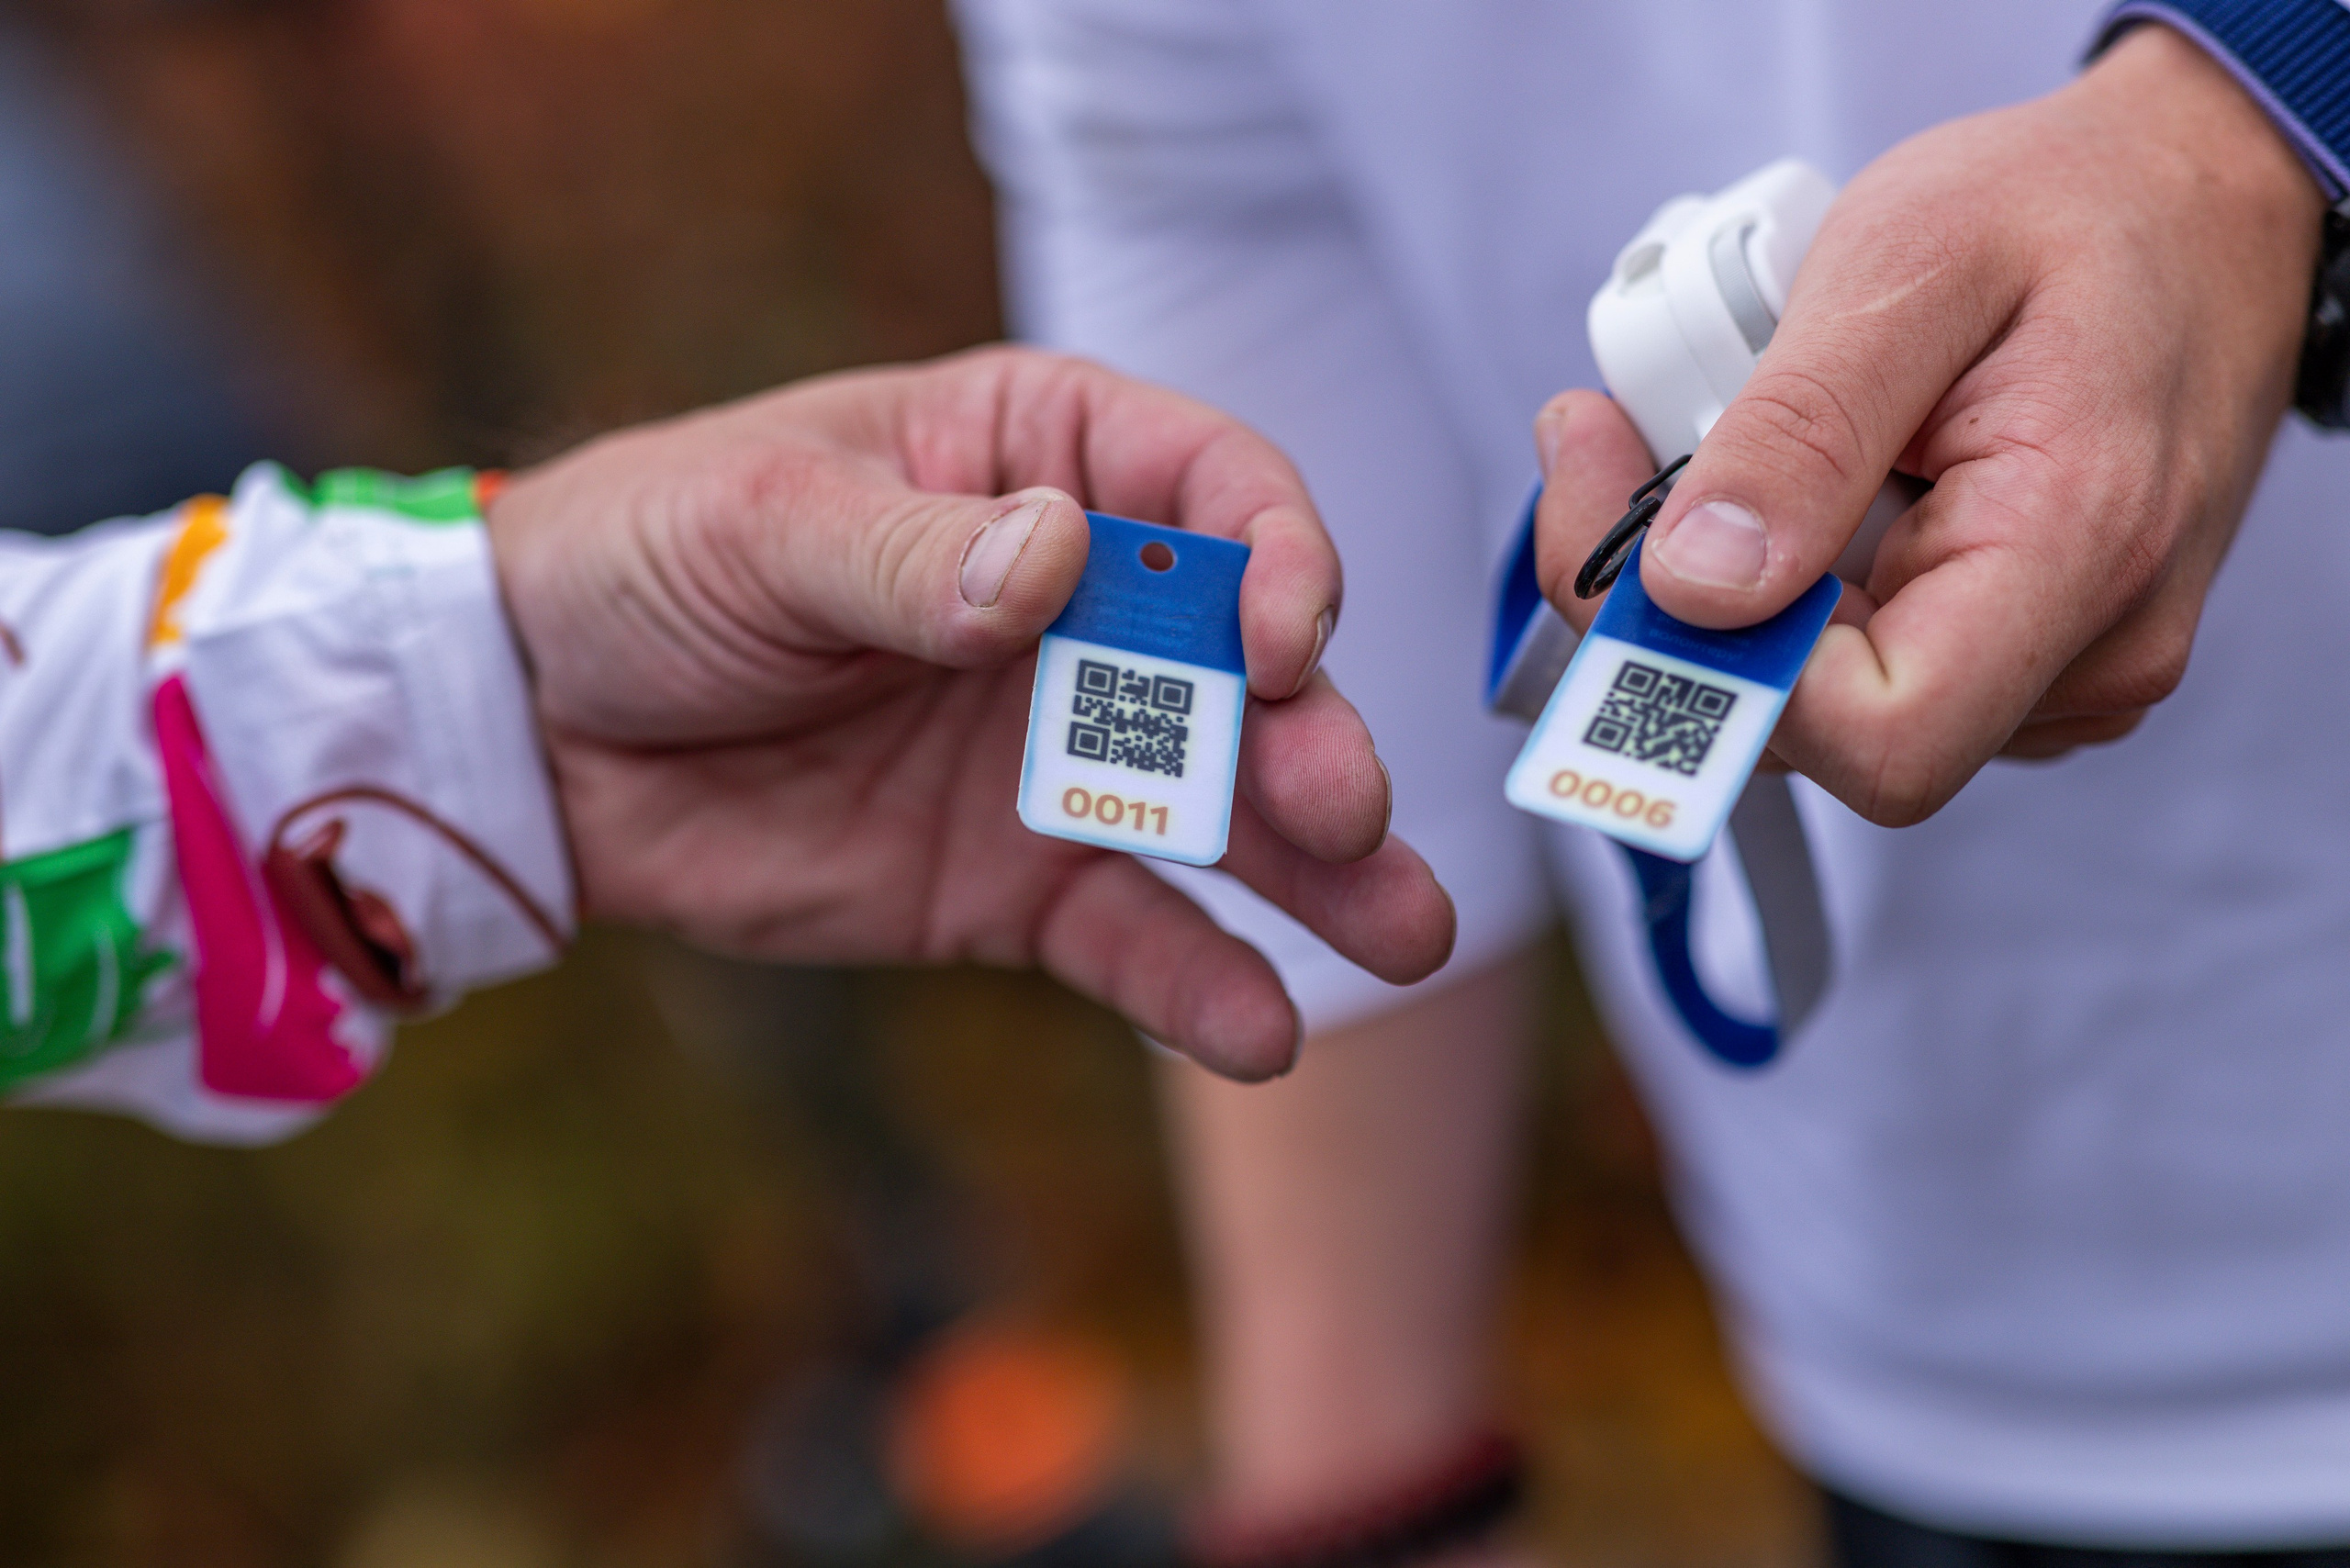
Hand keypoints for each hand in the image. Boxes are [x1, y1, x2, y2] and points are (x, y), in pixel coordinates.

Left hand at [487, 347, 1454, 1079]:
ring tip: (1398, 933)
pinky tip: (1260, 1032)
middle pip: (1243, 666)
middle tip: (1343, 805)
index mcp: (1040, 463)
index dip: (1274, 556)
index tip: (1274, 639)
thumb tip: (1054, 567)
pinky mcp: (1017, 880)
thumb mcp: (759, 526)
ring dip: (1320, 871)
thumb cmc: (644, 564)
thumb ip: (910, 556)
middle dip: (1310, 733)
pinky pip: (1131, 934)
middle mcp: (1086, 609)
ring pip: (1223, 809)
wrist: (536, 736)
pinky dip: (1197, 983)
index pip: (1211, 489)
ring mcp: (1061, 752)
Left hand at [1535, 24, 2324, 822]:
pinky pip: (1855, 666)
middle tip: (1624, 444)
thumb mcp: (1915, 262)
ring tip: (1725, 436)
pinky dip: (1786, 583)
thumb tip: (1696, 587)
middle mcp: (2085, 650)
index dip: (1727, 671)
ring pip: (1817, 708)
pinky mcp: (2016, 653)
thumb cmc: (2077, 208)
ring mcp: (2054, 668)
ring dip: (1727, 590)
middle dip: (1685, 610)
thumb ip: (1800, 432)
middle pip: (1819, 735)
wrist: (2193, 199)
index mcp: (2078, 553)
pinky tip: (1794, 483)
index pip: (1879, 739)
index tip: (1639, 533)